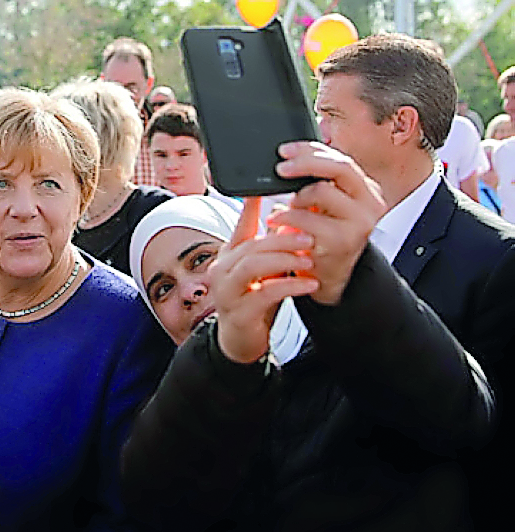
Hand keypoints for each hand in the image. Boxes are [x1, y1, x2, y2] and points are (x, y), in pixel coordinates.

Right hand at [210, 197, 318, 363]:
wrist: (241, 341)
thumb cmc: (255, 302)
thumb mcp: (266, 271)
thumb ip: (273, 249)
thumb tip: (291, 220)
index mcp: (230, 256)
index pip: (240, 226)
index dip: (250, 206)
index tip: (264, 189)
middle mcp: (223, 270)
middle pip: (252, 246)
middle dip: (283, 239)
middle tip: (309, 237)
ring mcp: (226, 291)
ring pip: (253, 265)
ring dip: (284, 258)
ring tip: (309, 258)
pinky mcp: (238, 312)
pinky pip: (265, 293)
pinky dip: (289, 286)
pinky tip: (309, 284)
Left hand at [271, 142, 386, 305]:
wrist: (330, 277)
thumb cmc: (323, 237)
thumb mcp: (324, 206)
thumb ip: (317, 183)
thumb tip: (290, 158)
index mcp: (366, 190)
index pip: (341, 159)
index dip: (312, 150)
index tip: (285, 151)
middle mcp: (370, 203)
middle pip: (339, 168)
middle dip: (305, 163)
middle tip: (280, 168)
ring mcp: (359, 223)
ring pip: (322, 191)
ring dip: (296, 197)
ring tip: (284, 207)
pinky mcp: (342, 241)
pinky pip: (308, 219)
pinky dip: (287, 218)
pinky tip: (276, 222)